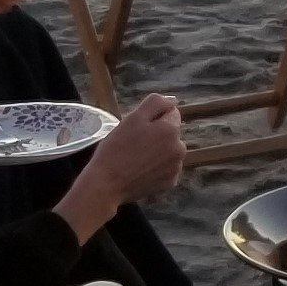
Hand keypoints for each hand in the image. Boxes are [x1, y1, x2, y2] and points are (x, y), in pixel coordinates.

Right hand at [54, 94, 183, 241]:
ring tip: (136, 158)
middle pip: (171, 133)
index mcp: (171, 130)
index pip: (170, 113)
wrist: (106, 184)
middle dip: (157, 134)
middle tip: (134, 143)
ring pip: (169, 151)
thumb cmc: (116, 148)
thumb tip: (173, 100)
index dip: (153, 117)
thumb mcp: (133, 118)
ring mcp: (176, 168)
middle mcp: (180, 149)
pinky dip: (157, 168)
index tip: (138, 127)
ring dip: (158, 151)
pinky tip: (140, 171)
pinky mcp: (170, 183)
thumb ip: (155, 104)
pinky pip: (166, 168)